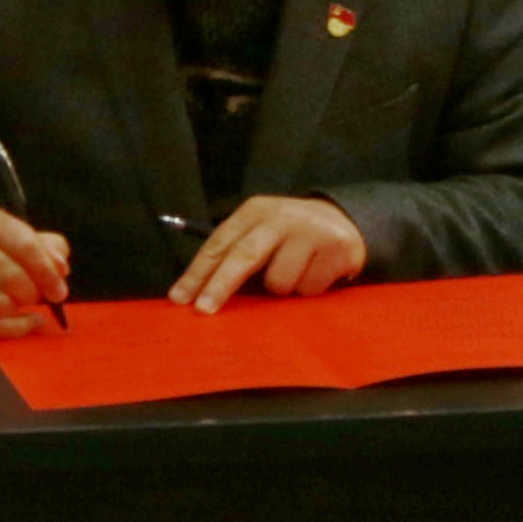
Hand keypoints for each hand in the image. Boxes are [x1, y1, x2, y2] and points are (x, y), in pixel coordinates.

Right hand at [0, 207, 70, 339]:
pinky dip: (10, 329)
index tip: (59, 291)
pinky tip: (20, 323)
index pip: (25, 246)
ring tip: (19, 305)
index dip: (48, 273)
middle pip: (13, 278)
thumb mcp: (14, 238)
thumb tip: (60, 268)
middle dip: (33, 294)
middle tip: (36, 298)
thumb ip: (46, 248)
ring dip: (18, 311)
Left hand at [169, 195, 366, 313]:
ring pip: (279, 281)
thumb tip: (199, 293)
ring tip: (294, 273)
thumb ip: (235, 253)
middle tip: (203, 310)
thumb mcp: (260, 232)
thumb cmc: (288, 236)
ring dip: (281, 289)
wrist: (343, 221)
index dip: (197, 273)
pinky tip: (316, 272)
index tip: (179, 298)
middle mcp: (280, 217)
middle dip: (220, 286)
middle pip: (244, 256)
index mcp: (254, 211)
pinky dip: (307, 290)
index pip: (218, 243)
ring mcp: (309, 231)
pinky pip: (308, 289)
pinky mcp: (335, 248)